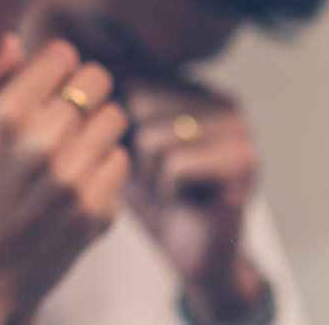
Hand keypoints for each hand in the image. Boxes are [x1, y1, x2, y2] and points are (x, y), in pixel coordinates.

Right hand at [0, 37, 131, 324]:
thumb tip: (15, 41)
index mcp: (5, 115)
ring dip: (95, 127)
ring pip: (114, 119)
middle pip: (97, 80)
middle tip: (63, 113)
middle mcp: (43, 142)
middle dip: (80, 91)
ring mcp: (73, 178)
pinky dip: (102, 167)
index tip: (46, 83)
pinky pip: (120, 162)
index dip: (55, 65)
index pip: (63, 55)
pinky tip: (73, 180)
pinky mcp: (94, 210)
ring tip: (69, 148)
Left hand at [123, 82, 267, 323]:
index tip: (146, 159)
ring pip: (154, 136)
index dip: (124, 131)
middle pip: (140, 105)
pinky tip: (187, 200)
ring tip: (174, 188)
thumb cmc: (159, 197)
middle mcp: (223, 100)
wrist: (194, 252)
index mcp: (197, 88)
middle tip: (163, 177)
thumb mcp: (127, 144)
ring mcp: (239, 128)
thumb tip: (85, 77)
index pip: (133, 85)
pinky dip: (169, 190)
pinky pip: (175, 164)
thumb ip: (115, 108)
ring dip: (152, 174)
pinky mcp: (244, 161)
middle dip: (137, 151)